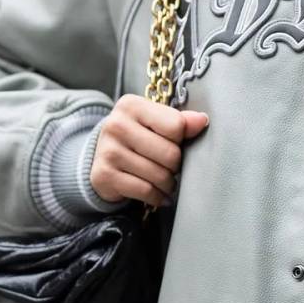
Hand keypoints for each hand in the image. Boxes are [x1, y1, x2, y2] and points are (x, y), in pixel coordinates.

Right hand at [88, 95, 208, 209]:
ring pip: (159, 176)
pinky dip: (157, 197)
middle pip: (170, 154)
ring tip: (164, 180)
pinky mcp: (105, 175)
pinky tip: (158, 194)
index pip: (176, 126)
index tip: (174, 143)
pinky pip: (146, 191)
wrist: (102, 157)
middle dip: (176, 165)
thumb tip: (202, 120)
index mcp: (131, 105)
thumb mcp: (154, 122)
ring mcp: (109, 151)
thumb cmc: (136, 137)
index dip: (180, 139)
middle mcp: (117, 125)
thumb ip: (179, 121)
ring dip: (168, 184)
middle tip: (170, 166)